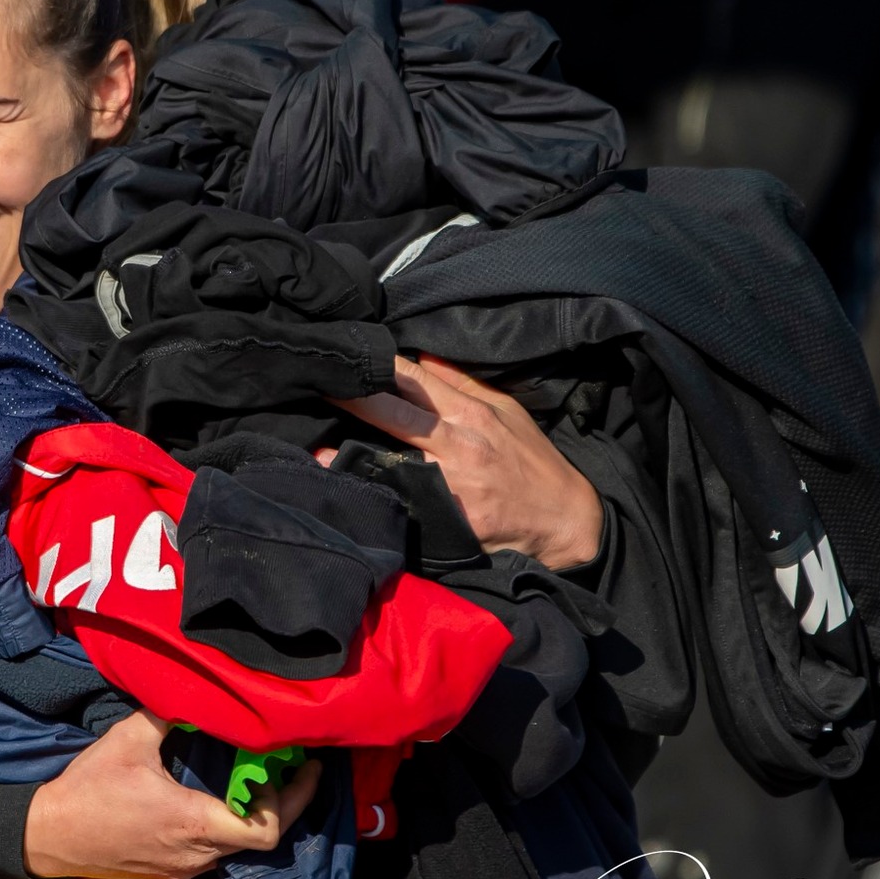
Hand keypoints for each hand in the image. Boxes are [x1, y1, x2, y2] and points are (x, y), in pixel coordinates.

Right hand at [23, 712, 322, 878]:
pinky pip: (217, 851)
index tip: (286, 768)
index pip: (266, 830)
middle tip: (299, 770)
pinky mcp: (172, 870)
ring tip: (261, 777)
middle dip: (286, 803)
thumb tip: (194, 690)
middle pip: (265, 839)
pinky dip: (232, 827)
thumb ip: (168, 712)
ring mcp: (185, 866)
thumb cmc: (89, 789)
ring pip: (240, 847)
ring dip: (257, 816)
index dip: (286, 800)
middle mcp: (198, 852)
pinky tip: (225, 799)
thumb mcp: (128, 739)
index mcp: (194, 821)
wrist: (49, 836)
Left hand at [329, 355, 602, 569]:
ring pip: (390, 461)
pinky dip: (373, 495)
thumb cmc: (532, 461)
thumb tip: (421, 357)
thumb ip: (462, 384)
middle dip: (353, 399)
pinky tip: (342, 490)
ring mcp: (450, 484)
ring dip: (351, 455)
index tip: (346, 359)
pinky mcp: (447, 519)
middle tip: (316, 387)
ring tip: (315, 449)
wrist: (564, 521)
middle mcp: (456, 444)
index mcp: (470, 413)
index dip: (378, 367)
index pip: (415, 380)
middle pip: (393, 413)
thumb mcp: (506, 410)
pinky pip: (402, 503)